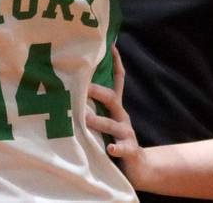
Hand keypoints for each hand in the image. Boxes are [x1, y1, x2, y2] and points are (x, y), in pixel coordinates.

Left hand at [86, 46, 147, 184]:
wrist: (139, 167)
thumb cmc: (115, 141)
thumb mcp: (107, 121)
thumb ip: (94, 108)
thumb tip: (72, 89)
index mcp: (117, 108)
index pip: (118, 80)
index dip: (116, 62)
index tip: (111, 44)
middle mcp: (122, 117)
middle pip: (112, 98)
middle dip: (98, 91)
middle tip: (82, 87)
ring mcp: (127, 133)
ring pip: (114, 124)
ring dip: (100, 121)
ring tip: (87, 119)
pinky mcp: (130, 150)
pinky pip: (123, 148)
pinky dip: (116, 148)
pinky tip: (110, 148)